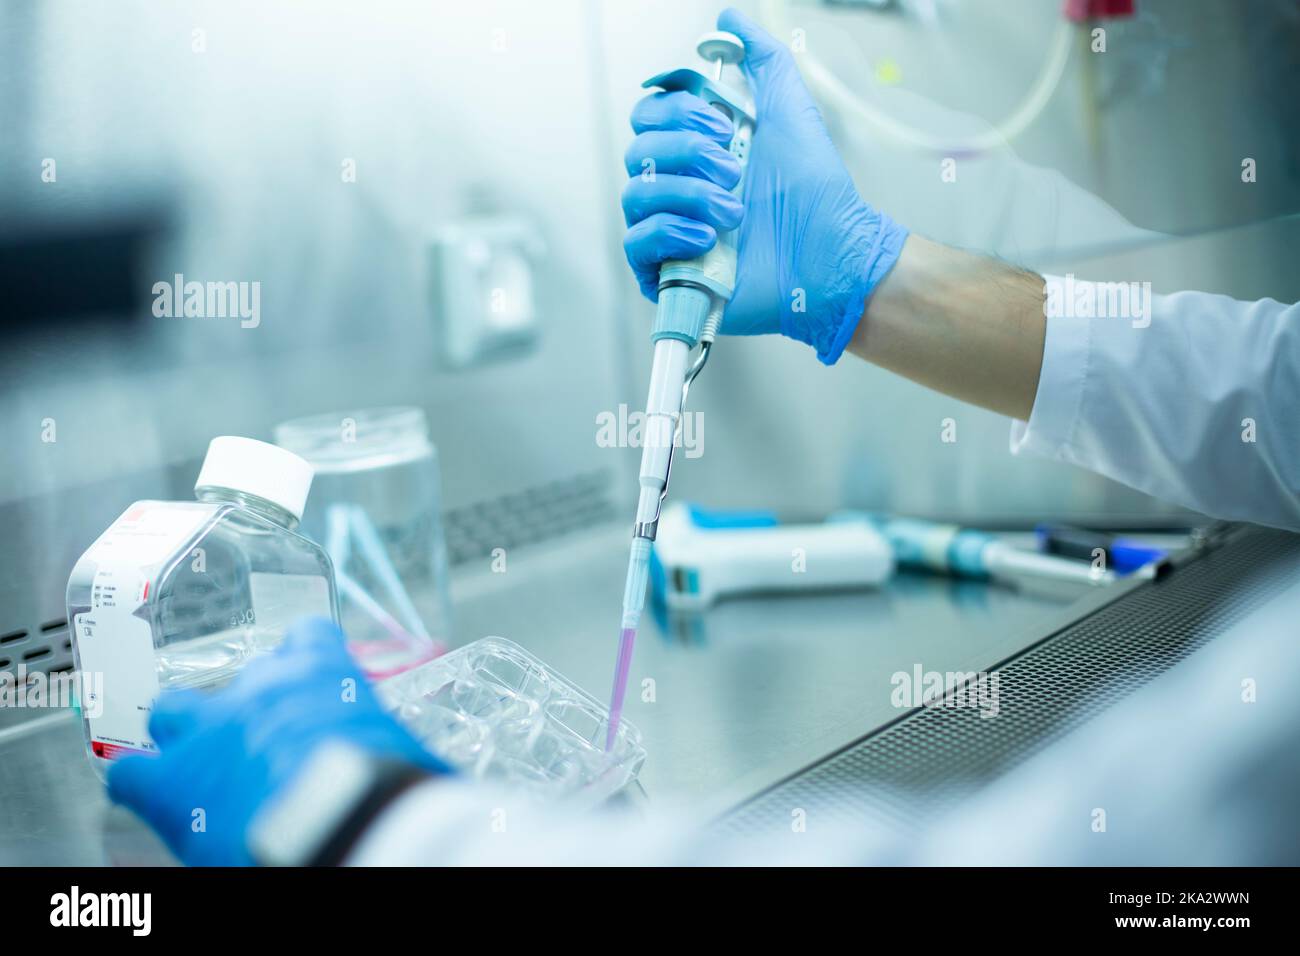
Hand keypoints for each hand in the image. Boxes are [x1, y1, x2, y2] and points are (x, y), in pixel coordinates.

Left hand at [107, 617, 448, 865]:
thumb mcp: (406, 754)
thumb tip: (420, 773)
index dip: (306, 656)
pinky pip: (132, 775)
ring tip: (199, 766)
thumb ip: (393, 748)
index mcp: (324, 672)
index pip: (309, 637)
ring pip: (173, 710)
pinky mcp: (172, 783)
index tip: (310, 676)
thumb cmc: (387, 785)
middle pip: (237, 675)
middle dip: (244, 701)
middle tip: (260, 737)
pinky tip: (152, 799)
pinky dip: (141, 785)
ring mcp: (210, 731)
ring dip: (184, 734)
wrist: (338, 819)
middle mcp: (261, 688)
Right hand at [622, 7, 907, 364]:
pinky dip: (668, 232)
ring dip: (688, 194)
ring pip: (636, 195)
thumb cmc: (813, 188)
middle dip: (687, 152)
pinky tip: (707, 237)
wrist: (830, 250)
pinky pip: (636, 244)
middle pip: (638, 151)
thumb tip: (729, 16)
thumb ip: (759, 56)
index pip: (648, 115)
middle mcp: (677, 187)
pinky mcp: (668, 272)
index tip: (720, 122)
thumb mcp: (787, 105)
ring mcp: (670, 231)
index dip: (676, 111)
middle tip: (734, 168)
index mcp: (695, 148)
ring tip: (735, 210)